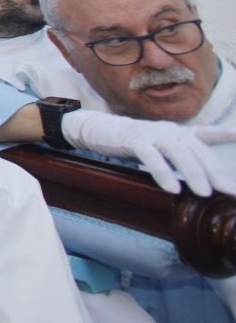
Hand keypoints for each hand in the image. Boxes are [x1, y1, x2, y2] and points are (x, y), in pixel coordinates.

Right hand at [62, 109, 235, 194]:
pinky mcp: (133, 139)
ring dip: (193, 173)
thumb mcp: (161, 147)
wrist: (99, 128)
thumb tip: (203, 180)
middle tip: (230, 191)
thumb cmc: (134, 142)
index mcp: (178, 132)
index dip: (228, 134)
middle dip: (215, 172)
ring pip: (178, 152)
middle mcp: (169, 130)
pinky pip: (151, 156)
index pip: (208, 133)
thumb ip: (181, 158)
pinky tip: (172, 189)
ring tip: (204, 193)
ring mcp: (152, 133)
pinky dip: (163, 172)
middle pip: (197, 150)